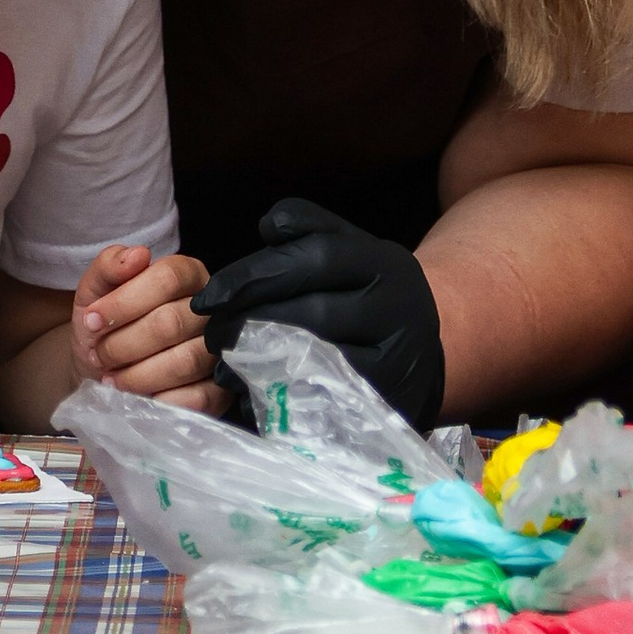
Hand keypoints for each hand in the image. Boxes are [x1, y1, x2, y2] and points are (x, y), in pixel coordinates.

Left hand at [72, 242, 221, 409]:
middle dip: (122, 344)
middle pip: (171, 323)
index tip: (91, 321)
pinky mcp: (220, 391)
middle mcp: (211, 310)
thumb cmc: (106, 324)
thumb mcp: (95, 291)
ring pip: (184, 362)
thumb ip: (108, 266)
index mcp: (187, 275)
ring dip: (136, 375)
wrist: (103, 369)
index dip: (124, 302)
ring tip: (112, 377)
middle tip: (99, 356)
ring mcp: (220, 351)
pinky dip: (159, 399)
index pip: (167, 278)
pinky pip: (196, 398)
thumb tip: (137, 254)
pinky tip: (139, 397)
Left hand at [192, 195, 445, 428]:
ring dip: (256, 363)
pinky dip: (277, 397)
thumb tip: (268, 226)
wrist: (423, 352)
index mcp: (385, 264)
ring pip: (316, 361)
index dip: (254, 274)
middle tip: (211, 333)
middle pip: (312, 313)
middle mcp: (399, 310)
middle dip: (248, 323)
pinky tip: (248, 391)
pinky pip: (320, 402)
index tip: (208, 295)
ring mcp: (397, 363)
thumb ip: (309, 229)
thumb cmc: (368, 295)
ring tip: (221, 363)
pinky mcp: (386, 407)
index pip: (316, 257)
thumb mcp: (351, 251)